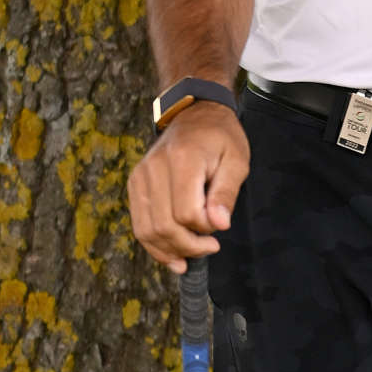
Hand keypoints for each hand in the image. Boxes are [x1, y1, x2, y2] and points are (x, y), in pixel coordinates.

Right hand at [127, 102, 248, 268]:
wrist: (195, 114)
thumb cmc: (221, 138)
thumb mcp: (236, 160)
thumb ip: (226, 193)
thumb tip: (219, 225)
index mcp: (182, 160)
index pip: (186, 213)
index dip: (204, 229)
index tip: (220, 227)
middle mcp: (154, 168)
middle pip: (164, 226)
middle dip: (188, 246)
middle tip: (210, 247)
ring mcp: (140, 176)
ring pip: (147, 230)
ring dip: (169, 251)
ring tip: (190, 258)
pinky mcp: (134, 184)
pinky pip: (139, 224)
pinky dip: (154, 244)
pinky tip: (172, 255)